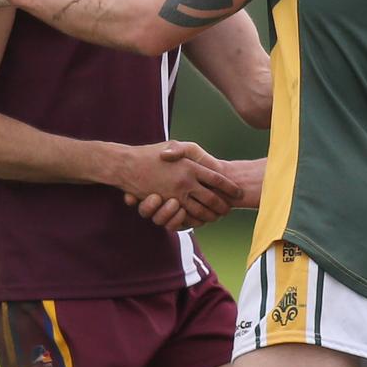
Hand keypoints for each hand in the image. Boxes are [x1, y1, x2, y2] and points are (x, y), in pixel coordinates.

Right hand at [121, 140, 241, 228]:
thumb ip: (192, 153)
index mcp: (191, 166)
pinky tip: (201, 220)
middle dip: (223, 205)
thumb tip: (205, 161)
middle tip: (230, 208)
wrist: (128, 164)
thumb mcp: (176, 145)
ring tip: (218, 216)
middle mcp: (186, 181)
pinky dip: (196, 220)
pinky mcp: (166, 205)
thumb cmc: (152, 153)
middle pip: (212, 198)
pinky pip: (185, 217)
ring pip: (201, 211)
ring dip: (212, 215)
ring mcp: (176, 195)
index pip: (217, 179)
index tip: (239, 192)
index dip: (230, 187)